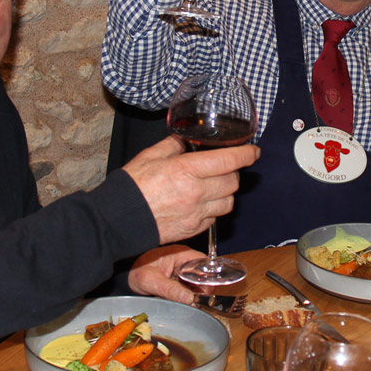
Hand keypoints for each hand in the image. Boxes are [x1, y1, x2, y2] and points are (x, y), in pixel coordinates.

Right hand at [122, 136, 258, 243]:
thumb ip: (173, 146)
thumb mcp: (150, 156)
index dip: (246, 154)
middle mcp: (196, 193)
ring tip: (214, 186)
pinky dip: (214, 209)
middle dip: (233, 172)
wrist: (118, 220)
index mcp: (186, 170)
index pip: (229, 161)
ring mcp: (196, 213)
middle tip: (224, 167)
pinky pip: (215, 218)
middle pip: (232, 182)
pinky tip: (202, 203)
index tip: (253, 151)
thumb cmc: (131, 187)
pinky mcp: (193, 229)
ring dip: (226, 192)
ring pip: (228, 202)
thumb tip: (185, 142)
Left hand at [126, 245, 201, 302]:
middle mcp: (183, 261)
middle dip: (200, 288)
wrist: (124, 276)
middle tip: (195, 300)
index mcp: (180, 254)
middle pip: (202, 274)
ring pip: (196, 283)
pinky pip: (188, 288)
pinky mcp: (177, 280)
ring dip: (193, 294)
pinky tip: (181, 302)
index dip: (207, 276)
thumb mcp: (150, 281)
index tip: (205, 290)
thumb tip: (189, 298)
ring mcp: (181, 271)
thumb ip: (169, 289)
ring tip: (187, 302)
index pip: (203, 262)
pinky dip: (186, 296)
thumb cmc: (134, 271)